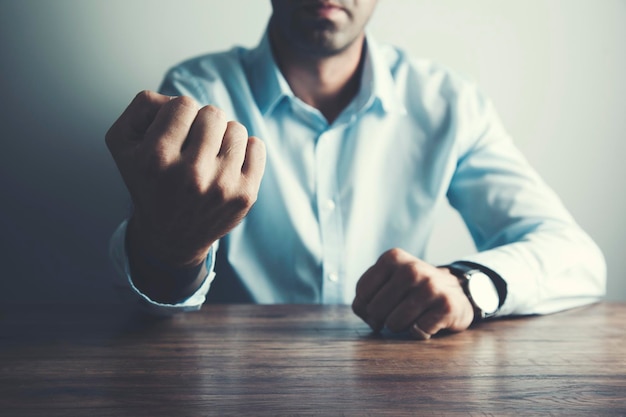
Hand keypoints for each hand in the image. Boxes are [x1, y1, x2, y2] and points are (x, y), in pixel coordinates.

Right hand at [106, 90, 265, 269]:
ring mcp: (221, 187)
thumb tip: (178, 99)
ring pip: (236, 128)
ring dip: (222, 137)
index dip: (179, 114)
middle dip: (202, 124)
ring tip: (208, 157)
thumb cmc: (148, 181)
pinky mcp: (244, 195)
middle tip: (192, 146)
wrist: (171, 236)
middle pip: (213, 113)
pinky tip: (227, 165)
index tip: (174, 134)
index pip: (183, 104)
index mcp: (156, 159)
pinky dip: (244, 150)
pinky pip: (257, 146)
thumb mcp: (123, 143)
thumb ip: (143, 106)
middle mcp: (190, 175)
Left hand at [352, 248, 473, 339]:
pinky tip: (429, 321)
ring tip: (414, 316)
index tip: (381, 306)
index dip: (366, 308)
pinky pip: (417, 332)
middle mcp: (411, 269)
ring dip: (401, 327)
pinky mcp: (446, 306)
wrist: (457, 292)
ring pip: (394, 323)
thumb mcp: (389, 280)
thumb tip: (367, 315)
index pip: (361, 294)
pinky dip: (420, 333)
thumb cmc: (414, 290)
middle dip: (382, 319)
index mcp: (392, 258)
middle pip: (375, 310)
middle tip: (398, 313)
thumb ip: (367, 295)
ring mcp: (430, 286)